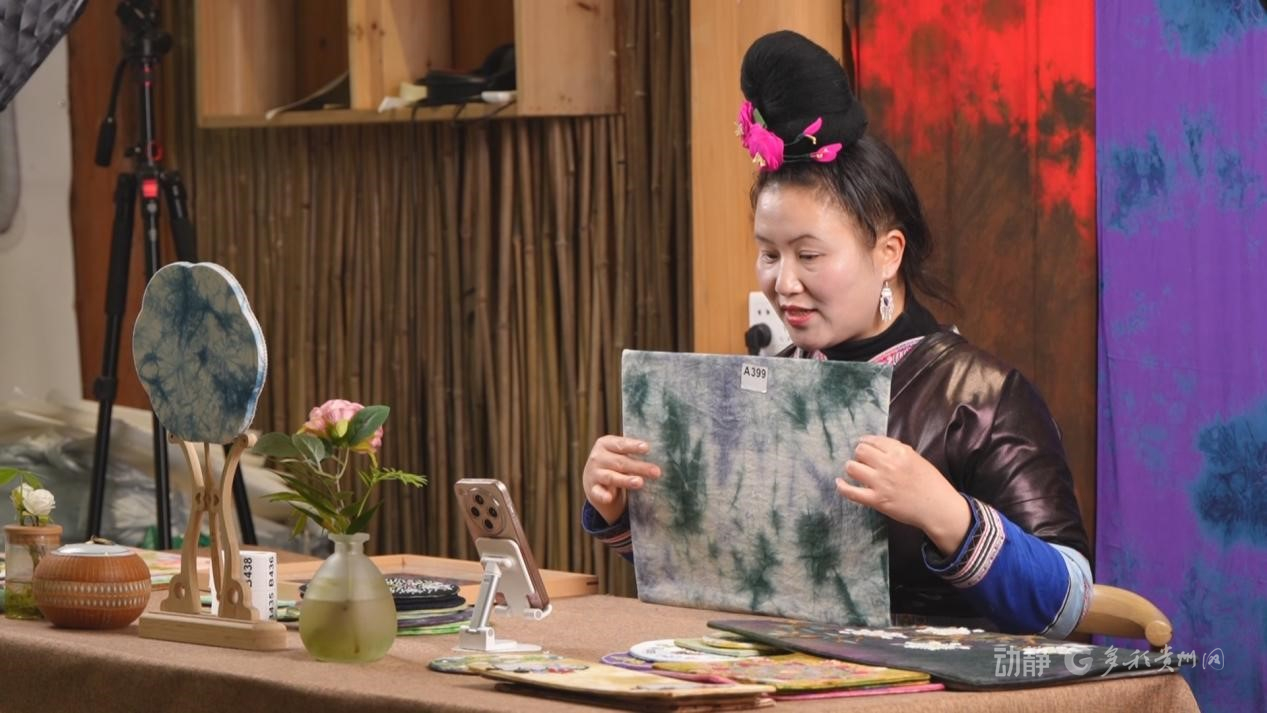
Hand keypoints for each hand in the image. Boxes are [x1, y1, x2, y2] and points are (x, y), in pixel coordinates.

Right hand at [583, 435, 661, 524]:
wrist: (592, 480)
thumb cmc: (613, 464)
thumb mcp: (619, 454)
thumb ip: (633, 454)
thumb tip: (659, 458)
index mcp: (605, 444)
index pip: (621, 444)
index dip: (634, 446)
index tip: (647, 448)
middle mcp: (598, 458)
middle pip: (621, 462)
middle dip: (639, 467)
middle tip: (656, 472)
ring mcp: (593, 474)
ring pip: (611, 477)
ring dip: (625, 480)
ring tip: (639, 482)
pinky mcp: (592, 490)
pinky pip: (598, 493)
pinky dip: (603, 495)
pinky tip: (609, 498)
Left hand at [837, 435, 970, 556]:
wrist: (938, 508)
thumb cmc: (930, 483)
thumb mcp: (917, 459)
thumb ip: (898, 451)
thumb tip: (877, 445)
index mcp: (900, 452)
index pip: (873, 441)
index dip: (865, 442)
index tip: (862, 444)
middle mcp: (888, 464)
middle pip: (860, 451)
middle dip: (859, 455)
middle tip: (863, 461)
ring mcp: (881, 483)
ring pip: (852, 467)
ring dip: (851, 468)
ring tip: (856, 471)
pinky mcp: (877, 500)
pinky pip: (851, 492)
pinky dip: (842, 487)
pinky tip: (839, 483)